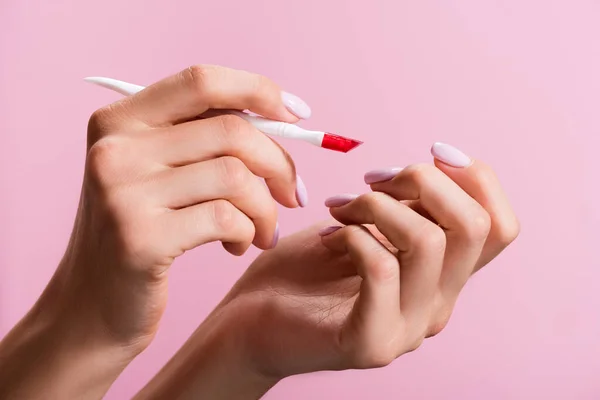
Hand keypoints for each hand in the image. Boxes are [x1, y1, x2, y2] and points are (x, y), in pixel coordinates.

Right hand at [0, 65, 309, 398]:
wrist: (90, 308)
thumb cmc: (141, 234)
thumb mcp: (157, 174)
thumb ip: (203, 139)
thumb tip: (283, 117)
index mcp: (118, 120)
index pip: (203, 81)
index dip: (260, 90)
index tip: (298, 114)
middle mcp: (114, 148)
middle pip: (232, 130)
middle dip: (280, 165)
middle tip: (294, 196)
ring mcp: (122, 192)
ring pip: (236, 177)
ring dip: (266, 209)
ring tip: (263, 232)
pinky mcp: (139, 238)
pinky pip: (227, 219)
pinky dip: (248, 233)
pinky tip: (238, 247)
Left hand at [135, 143, 518, 398]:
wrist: (250, 324)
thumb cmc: (304, 270)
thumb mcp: (364, 226)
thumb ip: (406, 208)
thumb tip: (434, 167)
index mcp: (442, 278)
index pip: (501, 227)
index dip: (476, 177)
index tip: (430, 151)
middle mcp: (437, 307)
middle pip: (475, 227)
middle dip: (422, 181)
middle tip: (371, 178)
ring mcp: (407, 329)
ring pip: (429, 241)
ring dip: (376, 204)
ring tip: (339, 206)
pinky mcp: (369, 342)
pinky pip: (381, 268)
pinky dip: (353, 235)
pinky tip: (327, 235)